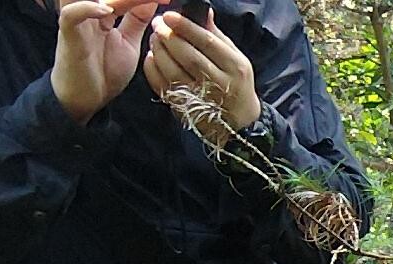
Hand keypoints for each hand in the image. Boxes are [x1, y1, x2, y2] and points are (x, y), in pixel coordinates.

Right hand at [52, 1, 148, 122]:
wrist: (86, 98)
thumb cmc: (104, 71)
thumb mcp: (128, 43)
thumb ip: (136, 22)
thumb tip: (151, 1)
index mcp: (101, 13)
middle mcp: (87, 12)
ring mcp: (77, 22)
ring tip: (133, 0)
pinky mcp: (68, 35)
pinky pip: (71, 14)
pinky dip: (87, 8)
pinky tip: (107, 11)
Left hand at [144, 6, 260, 134]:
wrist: (240, 123)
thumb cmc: (236, 84)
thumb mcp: (235, 58)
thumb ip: (216, 35)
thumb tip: (202, 10)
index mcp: (235, 67)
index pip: (207, 42)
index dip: (185, 27)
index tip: (169, 16)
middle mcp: (221, 83)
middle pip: (189, 56)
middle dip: (169, 37)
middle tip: (158, 25)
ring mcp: (203, 99)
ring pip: (174, 71)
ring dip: (159, 52)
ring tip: (155, 39)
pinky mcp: (188, 109)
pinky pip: (164, 86)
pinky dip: (153, 70)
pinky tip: (152, 58)